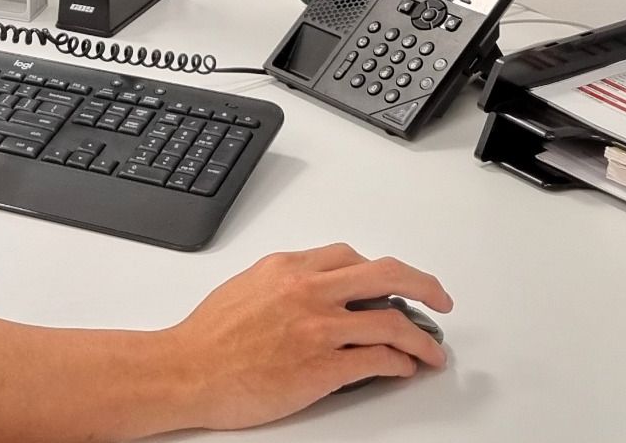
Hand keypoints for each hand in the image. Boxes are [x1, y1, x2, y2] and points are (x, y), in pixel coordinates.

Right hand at [160, 243, 451, 430]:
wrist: (187, 371)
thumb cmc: (207, 338)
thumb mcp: (245, 288)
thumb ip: (284, 284)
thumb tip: (313, 291)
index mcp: (287, 268)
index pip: (350, 256)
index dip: (380, 271)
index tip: (393, 283)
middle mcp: (307, 290)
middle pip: (386, 275)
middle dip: (424, 286)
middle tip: (438, 299)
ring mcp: (318, 328)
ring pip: (393, 322)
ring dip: (423, 338)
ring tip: (432, 350)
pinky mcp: (323, 366)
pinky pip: (379, 360)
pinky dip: (401, 364)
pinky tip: (405, 368)